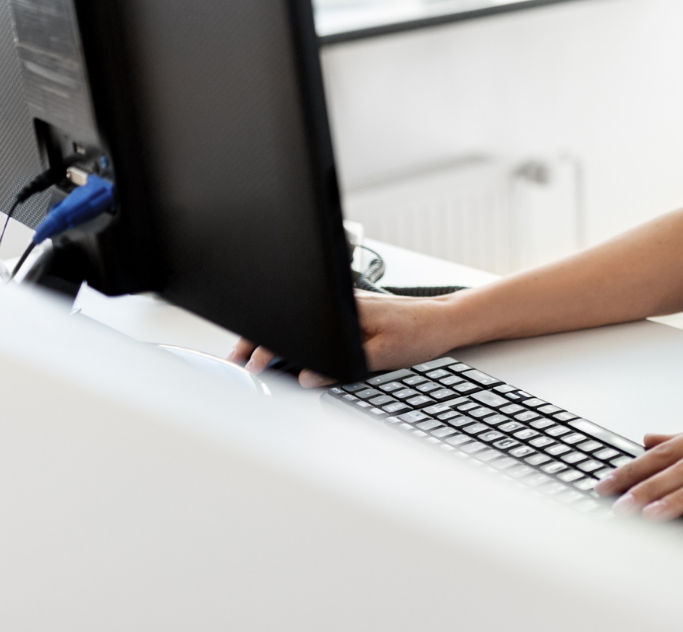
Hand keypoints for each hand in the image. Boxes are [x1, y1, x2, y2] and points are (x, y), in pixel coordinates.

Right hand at [228, 292, 463, 387]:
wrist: (444, 320)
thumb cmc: (419, 332)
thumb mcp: (383, 355)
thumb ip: (344, 367)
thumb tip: (308, 378)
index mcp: (343, 308)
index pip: (295, 322)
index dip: (268, 344)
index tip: (252, 363)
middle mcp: (339, 303)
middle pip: (289, 318)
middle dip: (259, 340)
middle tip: (238, 363)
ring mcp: (342, 307)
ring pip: (298, 319)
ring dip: (273, 338)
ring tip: (250, 358)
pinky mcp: (348, 313)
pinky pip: (311, 321)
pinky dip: (292, 335)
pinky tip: (283, 350)